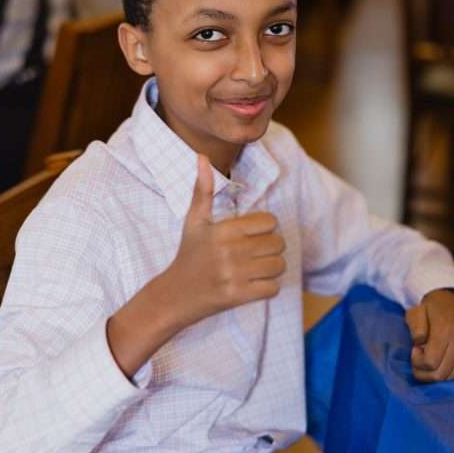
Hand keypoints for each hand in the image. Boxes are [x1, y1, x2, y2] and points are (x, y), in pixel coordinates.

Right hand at [167, 155, 285, 326]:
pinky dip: (267, 287)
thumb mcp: (193, 221)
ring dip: (272, 268)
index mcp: (223, 230)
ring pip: (278, 266)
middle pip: (278, 244)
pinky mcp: (238, 296)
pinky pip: (273, 288)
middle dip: (270, 248)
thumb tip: (201, 156)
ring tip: (255, 268)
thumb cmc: (189, 254)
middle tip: (254, 253)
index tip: (252, 235)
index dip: (265, 228)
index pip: (269, 222)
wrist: (175, 295)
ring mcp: (234, 275)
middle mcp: (229, 251)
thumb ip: (202, 189)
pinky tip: (252, 284)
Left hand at [405, 289, 453, 381]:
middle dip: (425, 373)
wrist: (453, 301)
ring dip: (437, 374)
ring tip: (431, 359)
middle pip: (441, 374)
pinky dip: (449, 372)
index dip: (417, 362)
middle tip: (420, 360)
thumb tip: (419, 343)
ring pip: (452, 377)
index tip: (415, 350)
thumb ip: (415, 328)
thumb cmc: (430, 310)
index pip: (430, 363)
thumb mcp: (416, 312)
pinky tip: (443, 360)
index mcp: (446, 330)